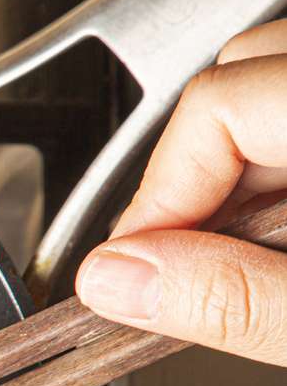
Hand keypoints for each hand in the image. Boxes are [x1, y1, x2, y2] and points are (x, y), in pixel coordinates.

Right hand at [76, 21, 286, 364]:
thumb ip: (230, 300)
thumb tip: (115, 281)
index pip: (214, 107)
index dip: (159, 197)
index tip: (137, 273)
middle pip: (231, 85)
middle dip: (190, 183)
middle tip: (182, 270)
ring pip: (265, 88)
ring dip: (231, 176)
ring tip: (245, 260)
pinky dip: (273, 169)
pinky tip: (281, 238)